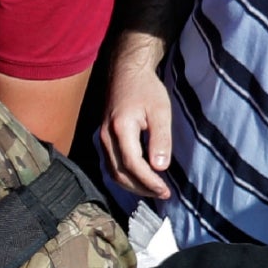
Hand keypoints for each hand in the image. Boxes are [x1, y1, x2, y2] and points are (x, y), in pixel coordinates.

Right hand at [98, 49, 174, 200]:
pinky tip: (139, 179)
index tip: (165, 190)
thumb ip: (160, 139)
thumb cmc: (146, 89)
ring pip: (113, 172)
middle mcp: (106, 137)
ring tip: (152, 190)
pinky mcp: (104, 140)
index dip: (149, 181)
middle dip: (141, 188)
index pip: (133, 164)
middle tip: (162, 194)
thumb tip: (160, 167)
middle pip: (120, 173)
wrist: (126, 73)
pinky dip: (125, 177)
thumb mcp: (160, 111)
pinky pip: (111, 165)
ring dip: (132, 186)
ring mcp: (102, 139)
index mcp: (120, 129)